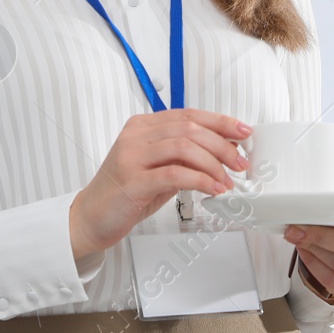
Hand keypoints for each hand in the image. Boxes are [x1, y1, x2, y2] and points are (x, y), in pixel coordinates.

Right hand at [68, 109, 250, 260]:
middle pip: (189, 128)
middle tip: (240, 162)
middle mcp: (136, 136)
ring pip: (184, 146)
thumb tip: (223, 149)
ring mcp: (132, 156)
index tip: (243, 131)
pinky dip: (200, 179)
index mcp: (142, 126)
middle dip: (222, 145)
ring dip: (213, 163)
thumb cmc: (126, 193)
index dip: (220, 121)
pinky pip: (174, 173)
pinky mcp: (133, 180)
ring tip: (227, 180)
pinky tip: (212, 189)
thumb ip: (183, 156)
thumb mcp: (158, 169)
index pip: (188, 115)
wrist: (90, 217)